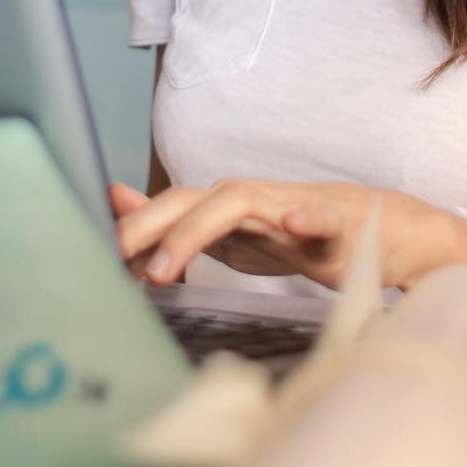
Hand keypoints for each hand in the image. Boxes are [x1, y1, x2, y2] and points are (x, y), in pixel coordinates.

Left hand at [107, 178, 449, 291]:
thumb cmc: (295, 235)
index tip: (91, 255)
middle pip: (191, 199)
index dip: (130, 228)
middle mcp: (250, 199)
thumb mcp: (229, 235)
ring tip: (166, 268)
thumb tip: (116, 205)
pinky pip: (323, 219)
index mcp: (223, 207)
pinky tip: (296, 228)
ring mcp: (291, 207)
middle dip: (148, 226)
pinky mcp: (335, 225)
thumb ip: (176, 224)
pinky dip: (310, 221)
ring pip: (239, 204)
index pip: (167, 209)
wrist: (375, 232)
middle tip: (112, 259)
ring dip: (197, 231)